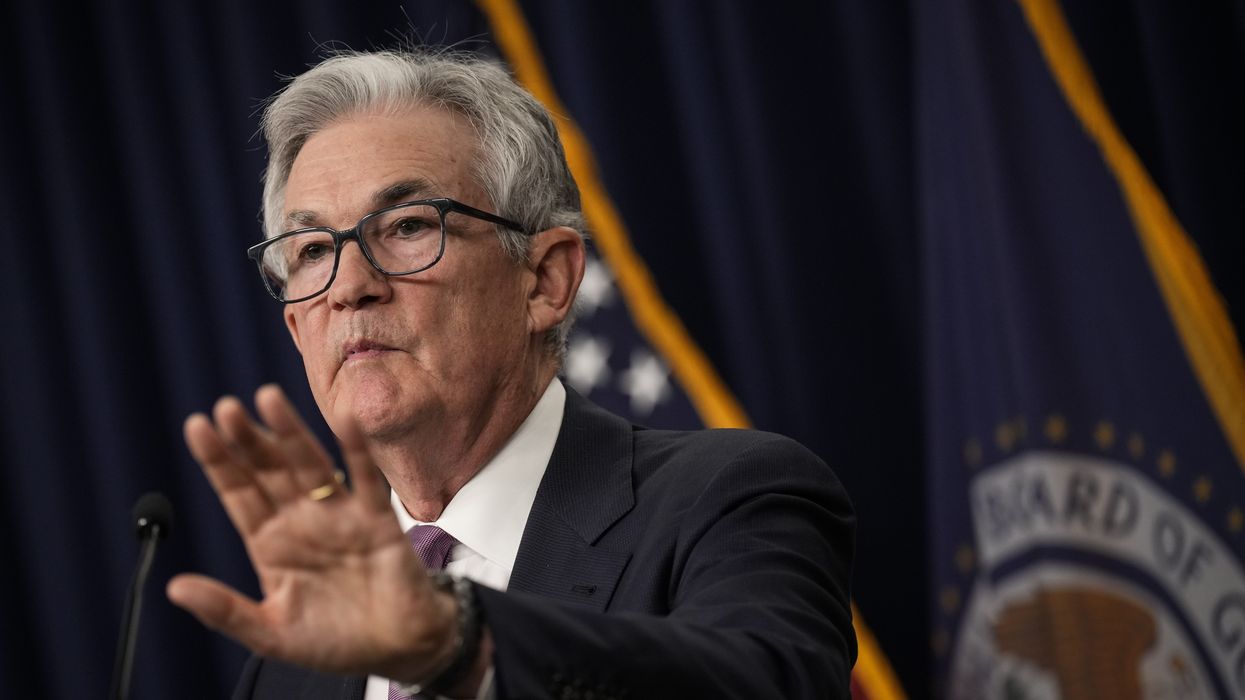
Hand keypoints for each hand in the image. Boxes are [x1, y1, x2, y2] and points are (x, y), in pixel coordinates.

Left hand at [167, 384, 457, 682]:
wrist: (399, 648)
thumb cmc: (336, 642)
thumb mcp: (270, 634)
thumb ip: (225, 610)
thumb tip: (174, 587)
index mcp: (271, 544)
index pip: (238, 493)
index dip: (218, 462)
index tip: (197, 427)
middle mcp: (302, 521)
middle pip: (269, 471)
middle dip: (248, 439)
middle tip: (227, 407)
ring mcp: (339, 516)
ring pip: (311, 465)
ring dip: (291, 433)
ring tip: (268, 399)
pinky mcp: (377, 519)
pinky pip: (366, 479)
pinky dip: (357, 451)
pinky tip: (344, 422)